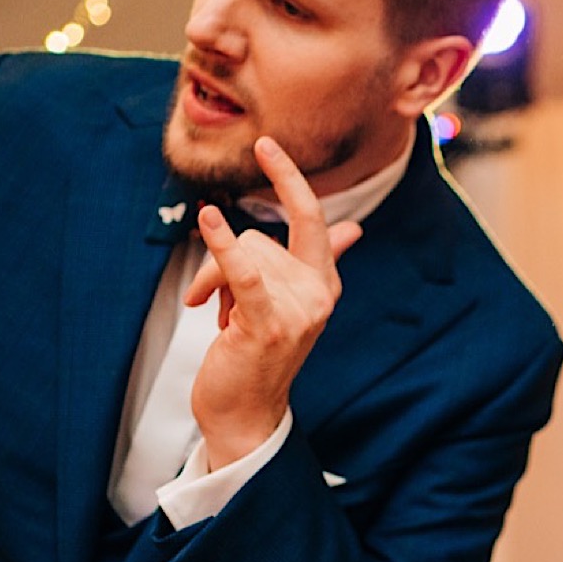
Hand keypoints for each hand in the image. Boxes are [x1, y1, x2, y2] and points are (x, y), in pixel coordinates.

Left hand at [185, 137, 362, 464]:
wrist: (244, 415)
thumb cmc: (259, 357)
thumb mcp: (291, 303)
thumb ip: (322, 261)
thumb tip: (355, 230)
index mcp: (324, 284)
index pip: (313, 218)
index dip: (289, 179)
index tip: (267, 146)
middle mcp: (318, 294)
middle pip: (260, 239)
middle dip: (224, 263)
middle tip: (207, 302)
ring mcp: (297, 309)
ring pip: (241, 257)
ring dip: (211, 286)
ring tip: (217, 321)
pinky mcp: (267, 323)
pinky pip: (243, 271)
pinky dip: (223, 246)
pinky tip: (209, 220)